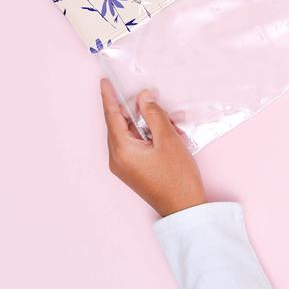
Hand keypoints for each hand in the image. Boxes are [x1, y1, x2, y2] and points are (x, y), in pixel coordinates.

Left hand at [101, 79, 207, 216]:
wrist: (184, 207)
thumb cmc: (177, 176)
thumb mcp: (168, 138)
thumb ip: (153, 114)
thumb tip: (143, 97)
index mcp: (121, 150)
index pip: (112, 116)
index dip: (109, 97)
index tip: (104, 81)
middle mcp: (118, 158)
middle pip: (124, 124)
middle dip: (143, 110)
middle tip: (158, 99)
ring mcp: (126, 166)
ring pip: (135, 133)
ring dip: (153, 124)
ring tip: (176, 123)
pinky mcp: (135, 169)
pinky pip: (140, 144)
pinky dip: (154, 136)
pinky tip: (173, 134)